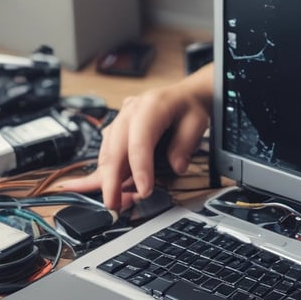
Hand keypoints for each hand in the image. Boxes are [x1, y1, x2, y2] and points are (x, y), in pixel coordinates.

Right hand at [60, 64, 213, 209]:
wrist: (183, 96)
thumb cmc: (188, 108)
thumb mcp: (196, 123)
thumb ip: (185, 146)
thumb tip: (177, 167)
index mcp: (150, 107)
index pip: (140, 141)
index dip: (140, 168)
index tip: (145, 191)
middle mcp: (130, 112)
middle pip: (115, 148)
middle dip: (112, 180)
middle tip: (114, 203)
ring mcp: (120, 120)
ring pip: (107, 152)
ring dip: (107, 179)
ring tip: (114, 200)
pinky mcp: (117, 131)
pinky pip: (107, 152)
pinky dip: (107, 172)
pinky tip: (104, 187)